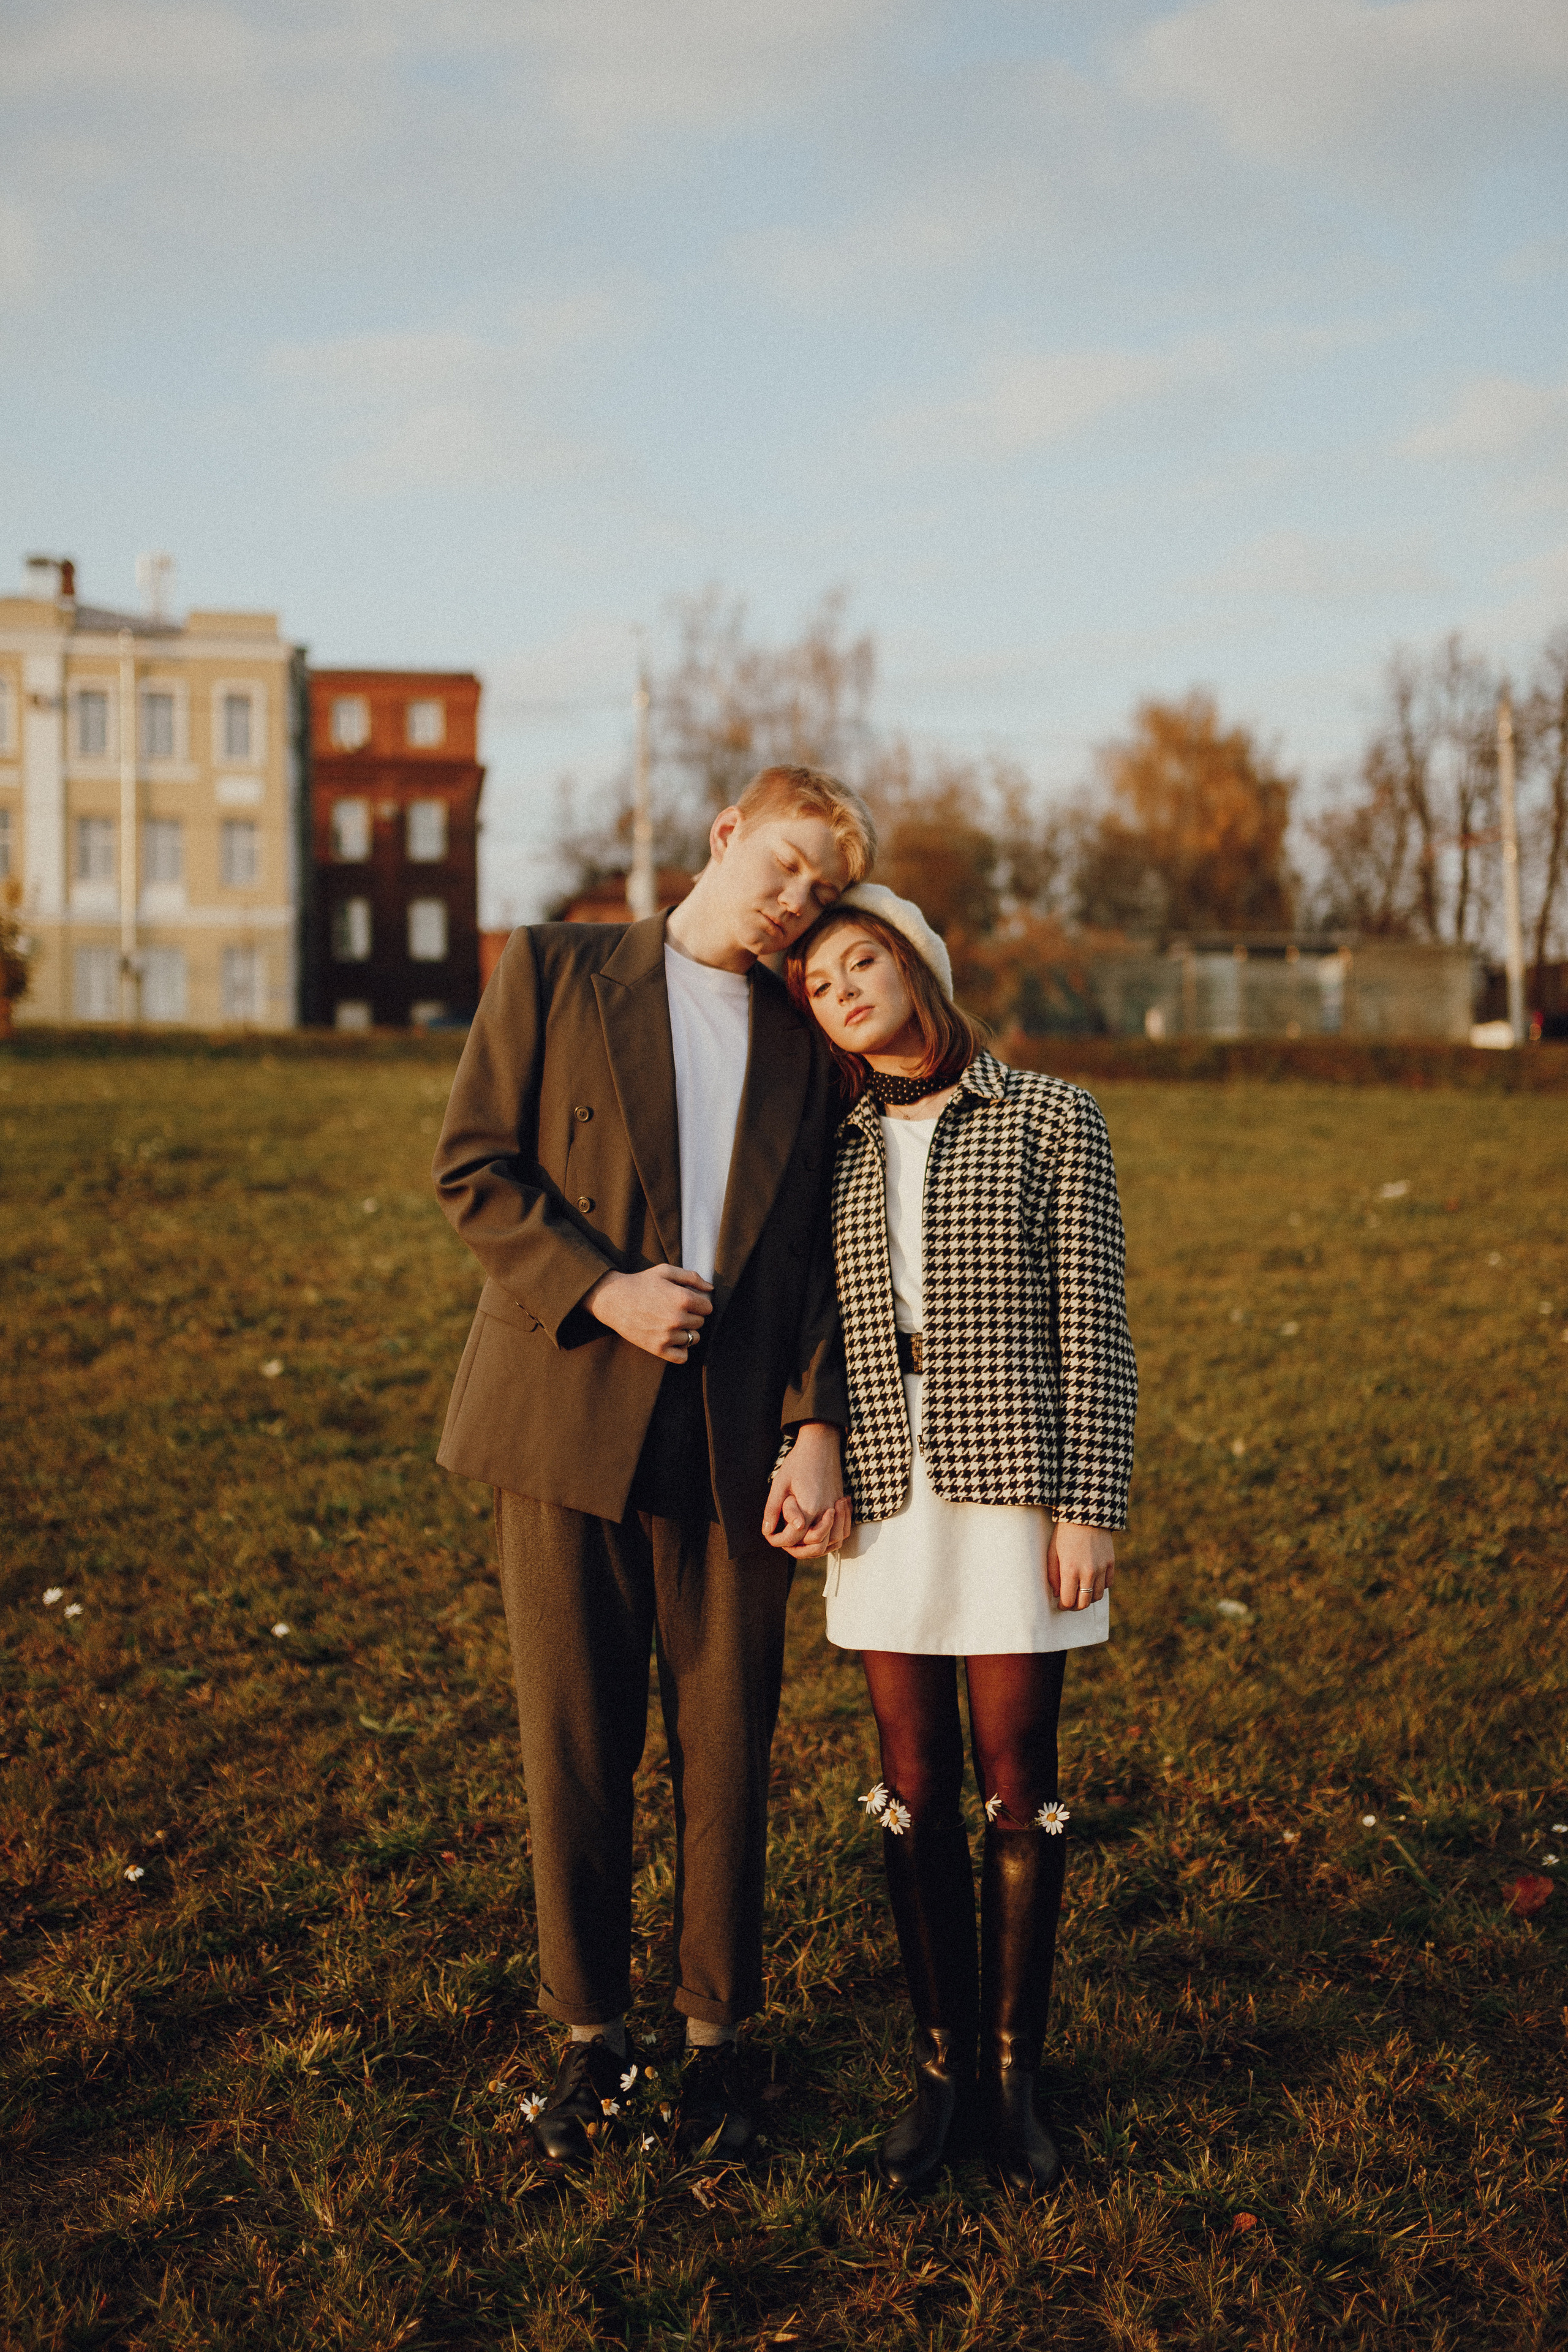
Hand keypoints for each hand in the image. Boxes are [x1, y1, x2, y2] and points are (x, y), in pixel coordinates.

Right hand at [586, 1265, 712, 1363]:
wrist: (613, 1299)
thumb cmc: (640, 1283)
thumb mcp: (665, 1271)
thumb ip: (691, 1277)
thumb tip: (711, 1288)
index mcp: (683, 1298)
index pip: (708, 1307)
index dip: (699, 1303)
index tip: (687, 1301)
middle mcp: (677, 1319)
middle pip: (700, 1323)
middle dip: (692, 1316)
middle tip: (674, 1310)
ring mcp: (668, 1336)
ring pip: (694, 1339)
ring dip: (686, 1332)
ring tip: (671, 1323)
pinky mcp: (658, 1349)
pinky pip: (682, 1357)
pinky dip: (681, 1350)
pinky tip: (673, 1339)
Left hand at [762, 1421, 851, 1559]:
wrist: (821, 1444)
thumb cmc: (798, 1462)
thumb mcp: (780, 1483)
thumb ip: (773, 1509)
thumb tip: (767, 1530)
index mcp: (809, 1507)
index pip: (794, 1538)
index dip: (778, 1541)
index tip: (770, 1535)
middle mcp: (826, 1512)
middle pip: (815, 1547)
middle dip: (797, 1550)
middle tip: (783, 1541)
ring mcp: (836, 1510)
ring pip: (831, 1543)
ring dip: (814, 1547)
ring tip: (799, 1541)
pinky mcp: (841, 1506)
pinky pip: (842, 1532)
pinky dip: (831, 1539)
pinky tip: (818, 1533)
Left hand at [1048, 1522, 1115, 1610]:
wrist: (1085, 1515)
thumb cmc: (1064, 1534)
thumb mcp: (1052, 1553)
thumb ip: (1053, 1576)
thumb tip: (1057, 1594)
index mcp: (1070, 1570)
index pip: (1068, 1600)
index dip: (1063, 1606)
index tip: (1060, 1603)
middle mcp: (1088, 1572)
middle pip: (1084, 1603)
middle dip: (1075, 1606)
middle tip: (1070, 1603)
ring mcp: (1102, 1568)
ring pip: (1097, 1596)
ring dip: (1088, 1599)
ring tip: (1081, 1594)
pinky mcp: (1111, 1563)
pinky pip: (1107, 1584)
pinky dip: (1100, 1587)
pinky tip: (1092, 1582)